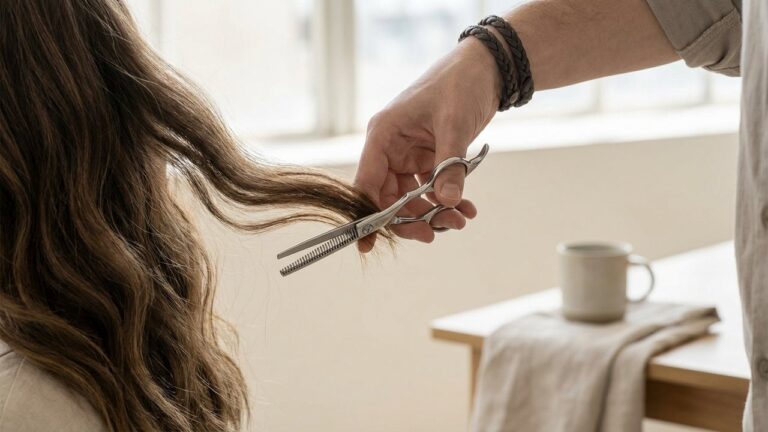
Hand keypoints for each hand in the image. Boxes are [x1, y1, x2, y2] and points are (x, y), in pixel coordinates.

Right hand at [354, 38, 501, 251]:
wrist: (485, 68)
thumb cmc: (460, 85)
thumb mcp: (455, 126)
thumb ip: (449, 167)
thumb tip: (447, 204)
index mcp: (383, 135)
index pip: (366, 183)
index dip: (365, 215)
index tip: (367, 244)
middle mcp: (391, 147)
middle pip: (388, 197)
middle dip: (412, 218)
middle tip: (437, 231)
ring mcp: (409, 154)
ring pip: (411, 197)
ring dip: (433, 213)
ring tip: (461, 220)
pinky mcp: (427, 157)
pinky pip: (430, 189)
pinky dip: (446, 201)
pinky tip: (467, 209)